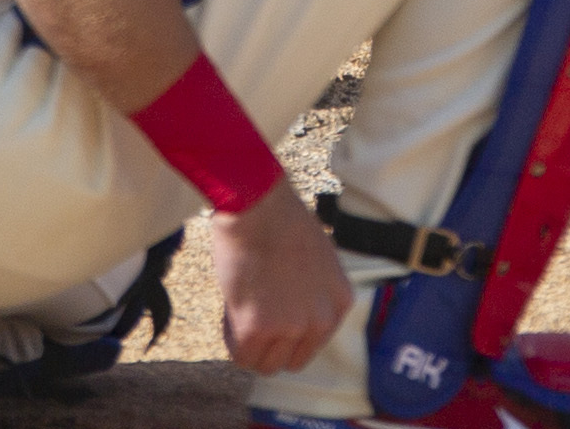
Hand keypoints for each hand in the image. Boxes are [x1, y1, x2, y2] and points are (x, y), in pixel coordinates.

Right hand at [207, 187, 353, 373]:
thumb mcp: (318, 261)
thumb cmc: (281, 221)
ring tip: (242, 305)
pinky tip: (232, 305)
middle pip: (290, 361)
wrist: (257, 204)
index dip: (286, 331)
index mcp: (339, 303)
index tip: (272, 309)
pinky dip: (230, 336)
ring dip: (249, 343)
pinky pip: (240, 355)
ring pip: (264, 365)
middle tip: (253, 311)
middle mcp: (321, 320)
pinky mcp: (256, 329)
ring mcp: (290, 327)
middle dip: (270, 344)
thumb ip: (312, 295)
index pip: (312, 344)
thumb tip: (292, 320)